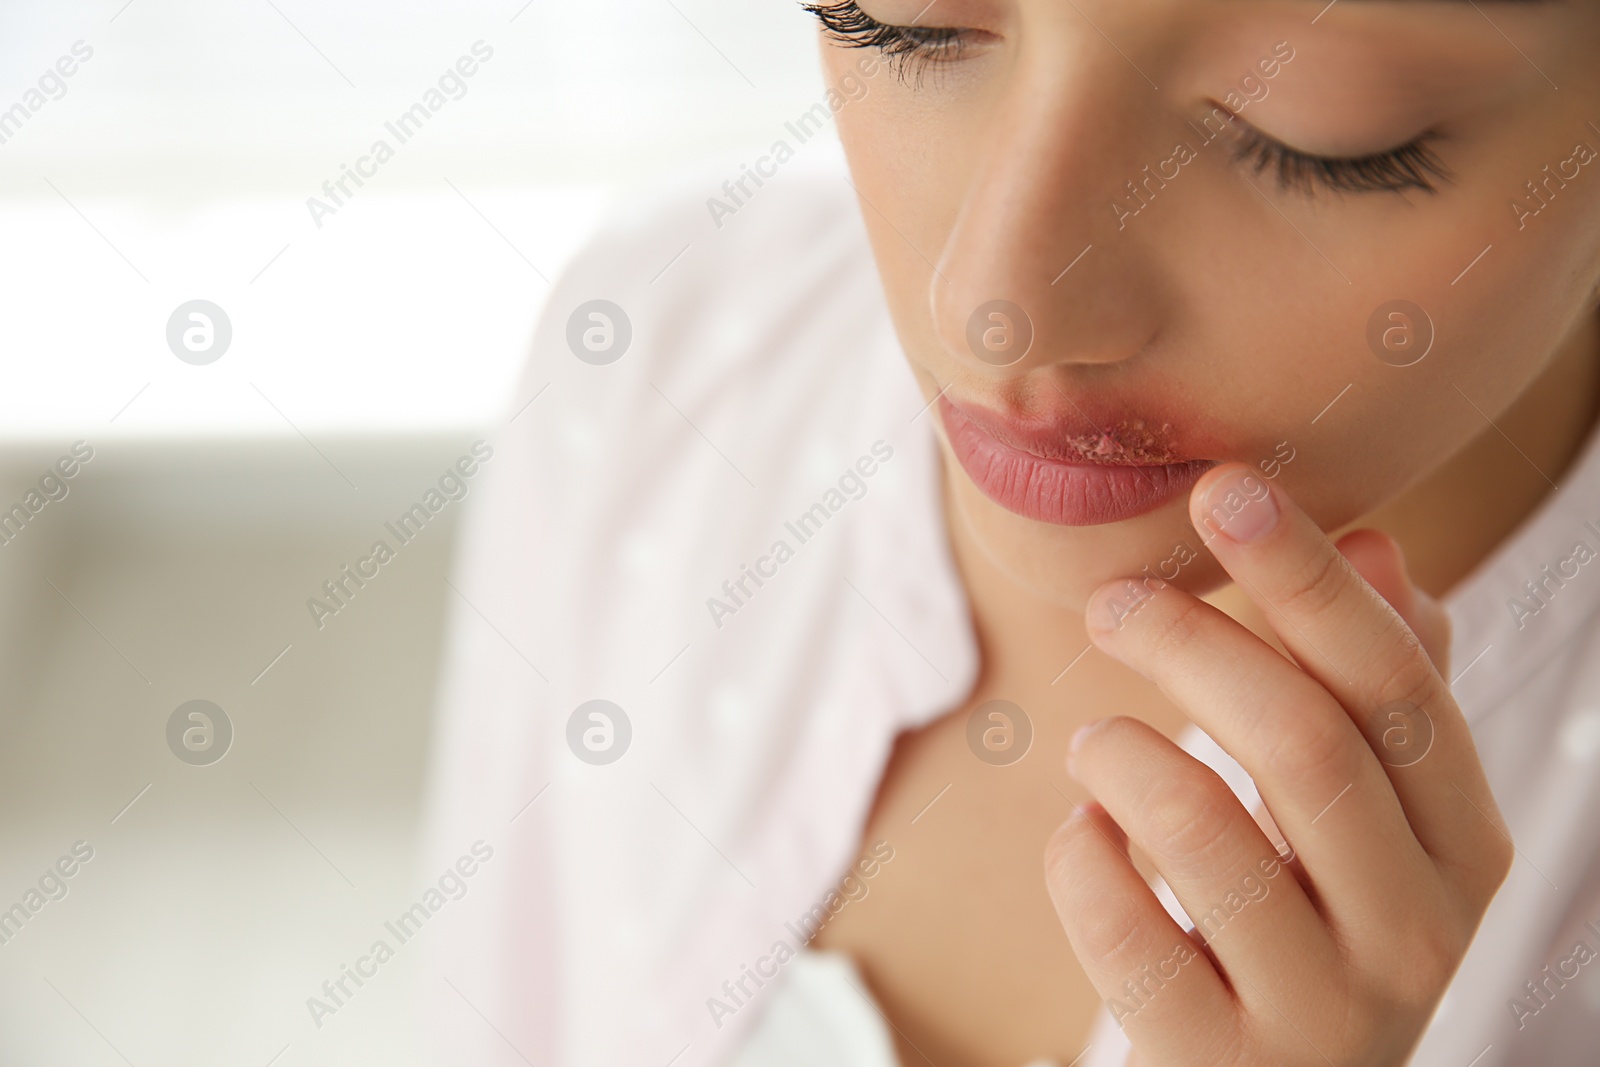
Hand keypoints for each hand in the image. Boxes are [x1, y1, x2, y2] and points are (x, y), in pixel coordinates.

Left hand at [1043, 463, 1513, 1066]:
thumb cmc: (1310, 917)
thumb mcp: (1366, 810)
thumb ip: (1378, 688)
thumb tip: (1381, 546)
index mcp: (1464, 842)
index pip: (1395, 683)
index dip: (1306, 576)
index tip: (1221, 487)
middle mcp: (1420, 932)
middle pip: (1303, 741)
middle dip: (1191, 643)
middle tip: (1112, 602)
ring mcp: (1326, 1012)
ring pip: (1204, 829)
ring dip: (1123, 755)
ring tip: (1094, 744)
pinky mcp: (1224, 1064)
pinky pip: (1123, 930)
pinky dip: (1081, 856)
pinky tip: (1085, 837)